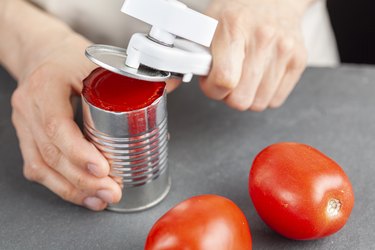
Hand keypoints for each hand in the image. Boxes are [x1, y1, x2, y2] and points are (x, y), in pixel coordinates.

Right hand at [11, 33, 121, 210]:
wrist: (42, 53)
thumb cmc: (69, 57)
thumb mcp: (98, 60)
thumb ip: (134, 75)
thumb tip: (171, 84)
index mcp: (46, 85)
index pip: (58, 125)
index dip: (79, 152)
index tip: (103, 169)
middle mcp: (30, 108)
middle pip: (51, 153)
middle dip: (83, 180)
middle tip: (112, 191)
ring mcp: (25, 125)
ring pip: (42, 166)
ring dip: (73, 189)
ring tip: (101, 200)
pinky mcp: (28, 137)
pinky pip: (37, 167)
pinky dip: (60, 186)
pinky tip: (83, 195)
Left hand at [201, 0, 309, 110]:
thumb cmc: (239, 12)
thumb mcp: (209, 24)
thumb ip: (198, 54)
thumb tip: (188, 81)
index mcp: (234, 27)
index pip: (224, 79)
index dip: (212, 89)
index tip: (211, 82)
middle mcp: (263, 38)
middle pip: (241, 99)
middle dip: (228, 95)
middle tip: (228, 79)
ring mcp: (284, 50)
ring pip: (258, 103)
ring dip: (247, 95)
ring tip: (243, 75)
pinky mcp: (299, 61)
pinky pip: (275, 100)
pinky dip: (263, 95)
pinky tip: (259, 77)